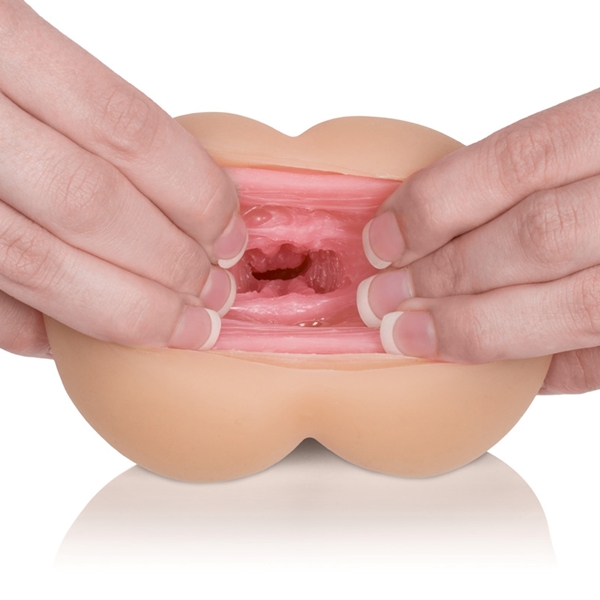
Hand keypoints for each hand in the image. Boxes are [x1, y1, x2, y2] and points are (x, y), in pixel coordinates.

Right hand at [0, 1, 245, 356]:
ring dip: (123, 308)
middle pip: (91, 205)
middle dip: (170, 262)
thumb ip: (76, 109)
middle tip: (218, 293)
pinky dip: (30, 328)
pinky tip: (75, 339)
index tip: (232, 233)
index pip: (124, 130)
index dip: (192, 192)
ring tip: (181, 327)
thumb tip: (171, 189)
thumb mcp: (14, 42)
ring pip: (38, 262)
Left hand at [358, 87, 599, 393]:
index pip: (518, 161)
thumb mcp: (595, 138)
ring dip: (475, 330)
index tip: (380, 240)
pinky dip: (547, 370)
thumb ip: (538, 174)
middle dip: (440, 276)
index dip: (435, 204)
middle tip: (379, 301)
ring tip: (411, 337)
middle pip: (533, 240)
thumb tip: (435, 218)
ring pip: (570, 309)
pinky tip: (502, 370)